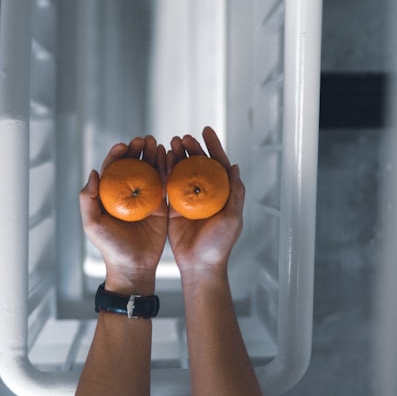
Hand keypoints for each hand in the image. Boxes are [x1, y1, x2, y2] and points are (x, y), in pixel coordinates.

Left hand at [79, 135, 167, 292]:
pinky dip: (166, 168)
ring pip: (149, 170)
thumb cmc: (110, 246)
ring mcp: (145, 198)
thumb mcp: (92, 223)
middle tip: (143, 140)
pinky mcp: (161, 205)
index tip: (123, 146)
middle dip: (137, 149)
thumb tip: (94, 172)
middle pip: (133, 164)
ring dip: (152, 154)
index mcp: (110, 195)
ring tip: (155, 143)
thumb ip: (88, 199)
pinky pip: (164, 182)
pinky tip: (168, 156)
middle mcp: (128, 193)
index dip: (118, 154)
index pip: (114, 168)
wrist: (134, 266)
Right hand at [165, 127, 244, 277]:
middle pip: (198, 163)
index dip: (213, 146)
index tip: (206, 130)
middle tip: (183, 137)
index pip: (218, 163)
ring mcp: (189, 199)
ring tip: (171, 142)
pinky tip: (161, 158)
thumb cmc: (219, 244)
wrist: (199, 265)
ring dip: (177, 155)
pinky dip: (165, 170)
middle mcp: (206, 193)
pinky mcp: (173, 207)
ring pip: (182, 170)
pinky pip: (168, 184)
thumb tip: (234, 166)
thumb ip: (235, 192)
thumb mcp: (232, 218)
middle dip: (192, 148)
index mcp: (222, 193)